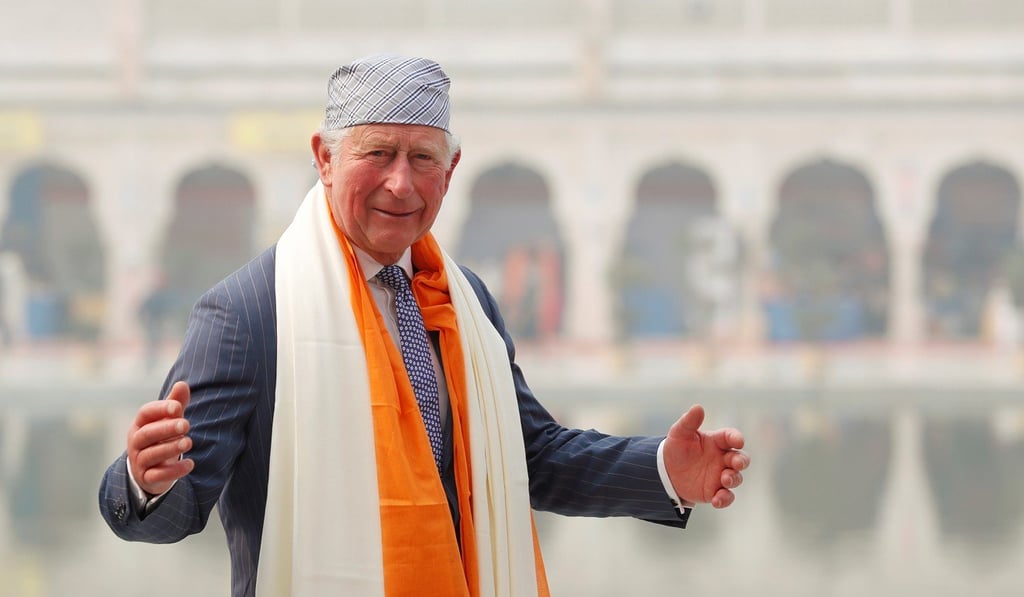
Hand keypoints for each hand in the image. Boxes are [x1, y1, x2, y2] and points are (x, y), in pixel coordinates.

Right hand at [127, 381, 194, 495]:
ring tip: (189, 442)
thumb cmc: (161, 437)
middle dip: (166, 429)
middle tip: (186, 424)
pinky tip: (190, 464)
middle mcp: (136, 442)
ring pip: (151, 455)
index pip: (145, 413)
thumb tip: (182, 383)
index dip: (160, 409)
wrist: (149, 467)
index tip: (178, 407)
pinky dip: (173, 471)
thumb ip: (175, 403)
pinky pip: (157, 475)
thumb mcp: (168, 420)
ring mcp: (140, 461)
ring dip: (170, 448)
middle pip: (147, 434)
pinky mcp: (147, 478)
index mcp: (140, 424)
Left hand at [663, 404, 749, 508]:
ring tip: (724, 479)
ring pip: (736, 478)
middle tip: (735, 463)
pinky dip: (725, 499)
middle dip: (741, 461)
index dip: (736, 438)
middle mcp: (722, 458)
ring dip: (733, 479)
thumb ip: (689, 421)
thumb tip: (698, 407)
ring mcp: (721, 475)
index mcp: (717, 441)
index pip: (731, 437)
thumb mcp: (679, 433)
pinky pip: (726, 496)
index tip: (738, 441)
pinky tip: (716, 499)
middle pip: (741, 459)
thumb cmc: (676, 448)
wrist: (666, 472)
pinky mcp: (715, 491)